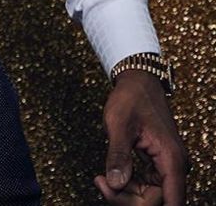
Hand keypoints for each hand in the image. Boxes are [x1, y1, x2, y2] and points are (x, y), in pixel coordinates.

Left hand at [94, 71, 187, 204]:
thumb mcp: (118, 124)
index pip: (170, 202)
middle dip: (127, 198)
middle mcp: (174, 166)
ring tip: (101, 178)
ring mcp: (167, 166)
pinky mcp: (158, 165)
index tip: (116, 191)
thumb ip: (118, 155)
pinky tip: (110, 175)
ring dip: (125, 193)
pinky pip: (146, 186)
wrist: (137, 81)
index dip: (142, 204)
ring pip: (150, 197)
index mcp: (171, 159)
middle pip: (157, 202)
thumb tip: (115, 184)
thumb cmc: (131, 97)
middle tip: (101, 182)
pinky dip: (128, 185)